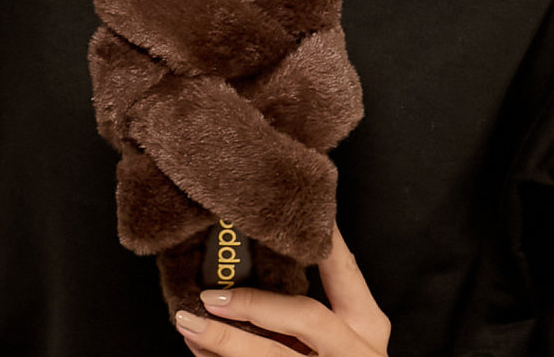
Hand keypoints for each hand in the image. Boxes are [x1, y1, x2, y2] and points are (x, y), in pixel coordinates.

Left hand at [175, 226, 390, 356]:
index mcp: (366, 329)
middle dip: (255, 305)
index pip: (345, 273)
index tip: (293, 210)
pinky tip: (199, 351)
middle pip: (306, 319)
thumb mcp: (341, 336)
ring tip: (187, 323)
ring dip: (224, 342)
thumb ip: (308, 305)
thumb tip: (258, 254)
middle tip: (211, 295)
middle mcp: (355, 353)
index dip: (322, 240)